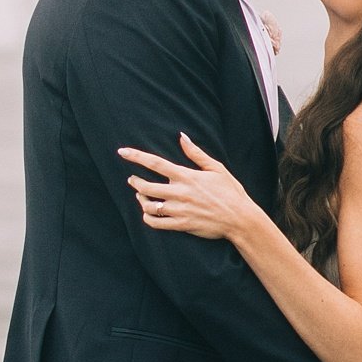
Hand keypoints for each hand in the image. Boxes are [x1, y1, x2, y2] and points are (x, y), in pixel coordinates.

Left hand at [120, 133, 257, 243]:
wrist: (240, 218)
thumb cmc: (230, 192)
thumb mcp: (216, 168)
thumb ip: (196, 153)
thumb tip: (182, 137)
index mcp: (187, 176)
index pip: (155, 163)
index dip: (136, 157)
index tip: (122, 152)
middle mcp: (180, 192)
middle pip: (146, 186)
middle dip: (135, 182)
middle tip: (132, 179)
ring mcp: (180, 210)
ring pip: (149, 206)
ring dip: (141, 200)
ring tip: (140, 197)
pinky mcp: (182, 225)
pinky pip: (156, 223)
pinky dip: (148, 219)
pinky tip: (148, 214)